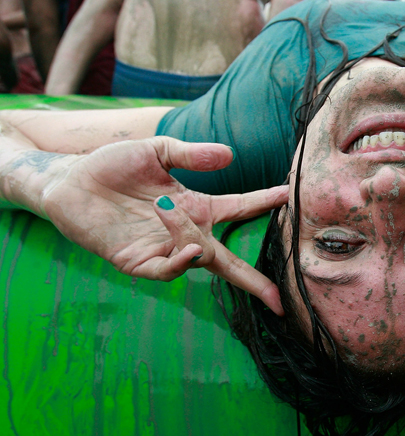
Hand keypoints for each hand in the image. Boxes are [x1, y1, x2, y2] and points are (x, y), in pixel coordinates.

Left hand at [40, 137, 288, 313]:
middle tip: (279, 299)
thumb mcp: (156, 150)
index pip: (239, 208)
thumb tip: (231, 156)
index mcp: (195, 206)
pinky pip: (165, 271)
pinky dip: (179, 264)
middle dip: (254, 282)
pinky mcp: (136, 261)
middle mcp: (184, 233)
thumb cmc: (112, 165)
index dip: (265, 203)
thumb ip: (191, 154)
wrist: (68, 180)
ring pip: (196, 258)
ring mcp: (162, 249)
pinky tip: (187, 248)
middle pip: (227, 261)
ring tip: (165, 205)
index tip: (290, 196)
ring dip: (193, 240)